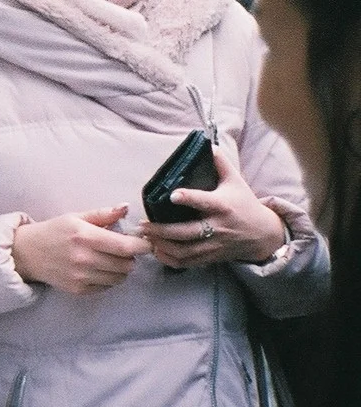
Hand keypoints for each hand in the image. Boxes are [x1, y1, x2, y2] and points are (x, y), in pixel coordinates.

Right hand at [11, 205, 151, 293]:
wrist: (26, 253)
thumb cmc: (53, 232)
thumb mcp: (75, 217)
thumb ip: (102, 214)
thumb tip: (125, 207)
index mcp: (85, 236)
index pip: (126, 247)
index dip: (142, 246)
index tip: (145, 243)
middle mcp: (84, 258)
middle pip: (127, 264)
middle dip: (130, 257)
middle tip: (122, 250)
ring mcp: (81, 276)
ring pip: (120, 278)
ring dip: (121, 269)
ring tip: (110, 259)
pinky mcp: (79, 289)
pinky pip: (107, 286)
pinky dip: (108, 278)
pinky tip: (98, 269)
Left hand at [140, 147, 286, 268]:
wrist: (264, 234)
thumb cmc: (244, 204)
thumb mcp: (235, 181)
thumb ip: (220, 163)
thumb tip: (206, 143)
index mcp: (222, 206)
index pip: (204, 202)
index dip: (189, 198)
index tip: (172, 195)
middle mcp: (217, 227)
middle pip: (187, 233)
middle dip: (162, 231)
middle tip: (142, 224)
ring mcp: (214, 245)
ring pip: (185, 251)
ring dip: (162, 246)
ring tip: (146, 237)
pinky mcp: (211, 257)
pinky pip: (188, 263)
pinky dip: (170, 260)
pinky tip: (156, 251)